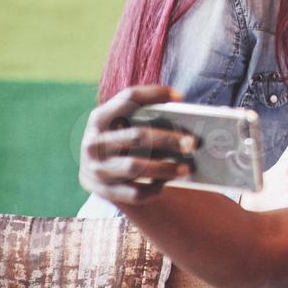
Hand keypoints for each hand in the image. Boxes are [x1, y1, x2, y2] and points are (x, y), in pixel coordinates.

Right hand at [79, 85, 192, 205]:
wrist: (95, 170)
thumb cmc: (122, 140)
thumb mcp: (124, 124)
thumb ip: (147, 117)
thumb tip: (186, 120)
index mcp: (100, 118)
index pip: (128, 98)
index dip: (155, 94)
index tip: (181, 97)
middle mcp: (94, 142)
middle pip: (137, 135)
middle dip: (168, 139)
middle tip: (193, 143)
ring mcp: (96, 168)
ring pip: (135, 166)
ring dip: (165, 168)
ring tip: (188, 168)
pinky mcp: (103, 191)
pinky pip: (134, 192)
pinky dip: (153, 189)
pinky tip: (165, 184)